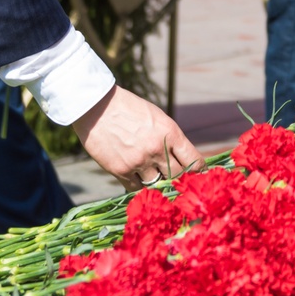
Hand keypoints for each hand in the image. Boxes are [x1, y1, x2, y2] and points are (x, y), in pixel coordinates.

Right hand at [73, 85, 203, 189]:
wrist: (96, 106)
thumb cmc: (128, 109)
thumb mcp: (156, 117)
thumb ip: (169, 138)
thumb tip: (182, 160)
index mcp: (169, 132)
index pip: (194, 160)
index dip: (198, 170)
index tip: (197, 174)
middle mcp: (157, 149)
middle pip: (178, 176)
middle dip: (177, 178)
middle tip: (173, 178)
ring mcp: (139, 162)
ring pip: (157, 184)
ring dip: (156, 181)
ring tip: (150, 174)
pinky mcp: (120, 170)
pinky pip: (136, 188)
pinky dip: (138, 184)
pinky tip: (135, 176)